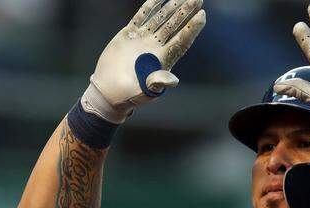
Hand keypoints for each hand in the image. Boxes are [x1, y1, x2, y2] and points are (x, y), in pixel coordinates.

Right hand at [85, 0, 206, 122]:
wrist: (107, 92)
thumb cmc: (129, 95)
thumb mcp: (146, 92)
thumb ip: (158, 83)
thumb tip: (173, 80)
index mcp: (163, 59)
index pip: (182, 40)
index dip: (192, 28)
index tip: (202, 15)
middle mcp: (156, 47)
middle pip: (174, 26)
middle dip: (186, 12)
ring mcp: (143, 39)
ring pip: (160, 18)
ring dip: (171, 7)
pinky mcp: (129, 34)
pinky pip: (141, 17)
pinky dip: (149, 7)